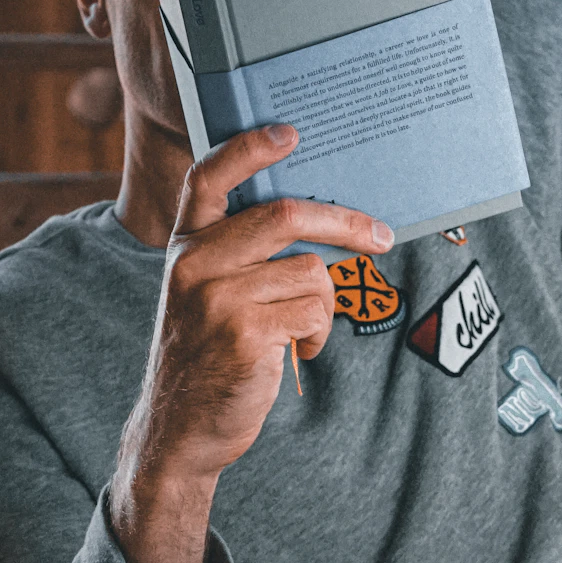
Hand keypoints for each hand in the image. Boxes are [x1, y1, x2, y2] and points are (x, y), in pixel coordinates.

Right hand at [111, 124, 393, 562]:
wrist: (181, 429)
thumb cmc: (206, 358)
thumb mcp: (204, 296)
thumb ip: (240, 256)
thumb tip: (318, 224)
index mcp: (185, 246)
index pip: (209, 178)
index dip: (249, 149)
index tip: (290, 133)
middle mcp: (195, 263)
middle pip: (285, 215)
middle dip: (344, 223)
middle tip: (380, 237)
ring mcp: (218, 297)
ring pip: (311, 272)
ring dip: (323, 306)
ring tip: (299, 332)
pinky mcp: (244, 332)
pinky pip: (314, 311)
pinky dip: (318, 334)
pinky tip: (297, 352)